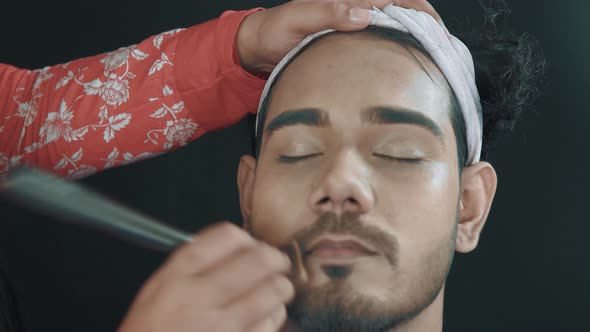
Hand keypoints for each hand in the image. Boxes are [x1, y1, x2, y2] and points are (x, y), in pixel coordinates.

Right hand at [117, 222, 293, 331]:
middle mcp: (198, 299)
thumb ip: (189, 265)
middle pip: (256, 261)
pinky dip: (274, 316)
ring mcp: (219, 327)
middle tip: (278, 262)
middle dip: (275, 258)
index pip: (224, 238)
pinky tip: (268, 316)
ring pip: (271, 292)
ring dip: (280, 287)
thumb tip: (234, 246)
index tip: (250, 244)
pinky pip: (269, 325)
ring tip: (278, 288)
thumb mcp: (155, 292)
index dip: (246, 237)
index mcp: (176, 277)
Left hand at [237, 0, 445, 72]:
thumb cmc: (276, 31)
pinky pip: (381, 39)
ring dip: (417, 37)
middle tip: (446, 49)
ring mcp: (353, 22)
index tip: (438, 31)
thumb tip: (363, 13)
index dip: (420, 11)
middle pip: (402, 8)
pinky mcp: (350, 39)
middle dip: (427, 24)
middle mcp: (355, 7)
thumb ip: (328, 12)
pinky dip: (399, 47)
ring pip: (395, 24)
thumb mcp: (297, 19)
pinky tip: (409, 62)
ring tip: (437, 57)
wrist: (258, 46)